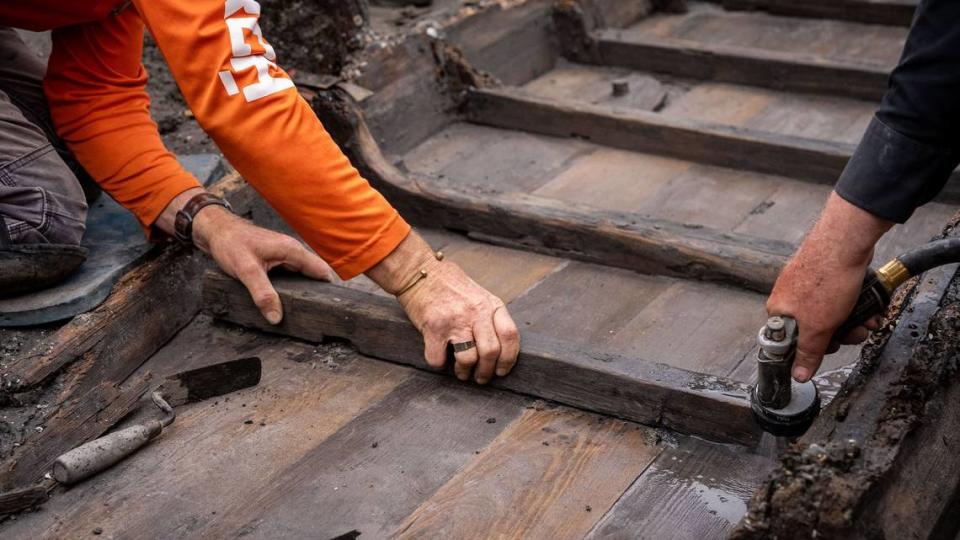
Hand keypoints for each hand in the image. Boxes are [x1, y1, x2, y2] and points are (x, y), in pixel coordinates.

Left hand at [193, 205, 334, 323]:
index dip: (328, 289)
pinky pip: (290, 276)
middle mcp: (292, 252)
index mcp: (292, 250)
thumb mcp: (246, 270)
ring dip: (302, 292)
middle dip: (316, 293)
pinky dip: (290, 288)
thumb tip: (276, 317)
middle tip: (315, 315)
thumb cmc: (230, 243)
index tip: (331, 308)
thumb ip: (262, 294)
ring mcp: (284, 256)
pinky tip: (284, 301)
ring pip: (302, 277)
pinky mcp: (276, 261)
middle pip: (314, 275)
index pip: (322, 271)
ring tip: (301, 312)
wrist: (215, 230)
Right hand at [366, 233, 519, 383]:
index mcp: (491, 305)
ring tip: (461, 372)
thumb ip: (491, 318)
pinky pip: (438, 360)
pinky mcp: (433, 328)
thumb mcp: (480, 296)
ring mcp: (454, 320)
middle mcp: (475, 312)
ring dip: (464, 372)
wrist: (420, 272)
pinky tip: (439, 358)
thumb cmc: (451, 286)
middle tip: (480, 378)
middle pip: (490, 352)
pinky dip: (439, 364)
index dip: (509, 359)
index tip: (502, 371)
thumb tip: (501, 351)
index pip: (510, 336)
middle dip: (486, 372)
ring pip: (468, 359)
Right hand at [766, 192, 891, 381]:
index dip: (812, 350)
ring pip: (831, 316)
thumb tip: (798, 375)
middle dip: (840, 335)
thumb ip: (808, 353)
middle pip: (814, 331)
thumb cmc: (825, 279)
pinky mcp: (826, 277)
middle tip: (852, 333)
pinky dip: (855, 306)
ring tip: (866, 319)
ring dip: (852, 322)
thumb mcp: (818, 327)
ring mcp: (809, 286)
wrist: (845, 242)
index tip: (828, 349)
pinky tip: (867, 307)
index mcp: (779, 311)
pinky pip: (840, 300)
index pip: (790, 343)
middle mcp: (790, 298)